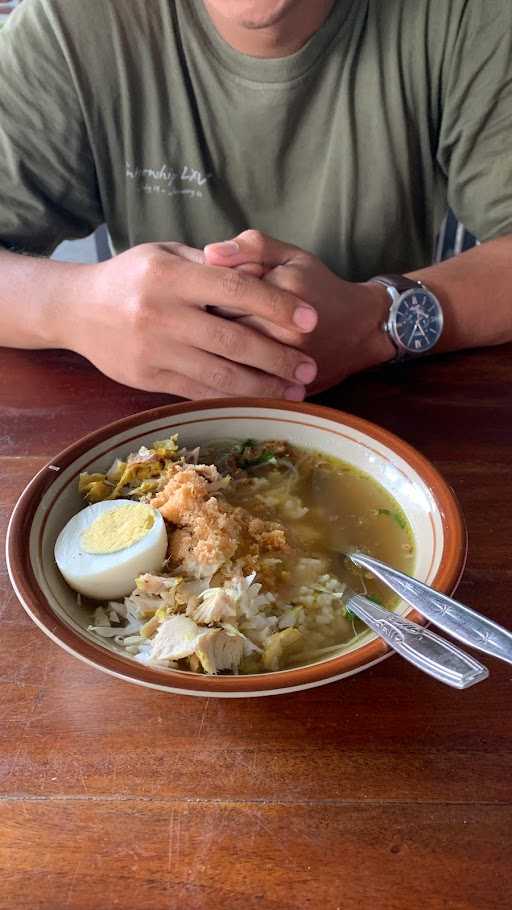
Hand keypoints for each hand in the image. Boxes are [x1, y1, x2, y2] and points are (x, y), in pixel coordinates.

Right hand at [63, 242, 318, 399]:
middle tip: (311, 366)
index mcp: (170, 276)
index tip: (311, 319)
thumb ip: (212, 263)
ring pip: (220, 375)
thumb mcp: (167, 253)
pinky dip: (233, 397)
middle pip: (234, 340)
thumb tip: (261, 272)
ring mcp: (155, 350)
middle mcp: (162, 314)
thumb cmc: (131, 275)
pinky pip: (199, 391)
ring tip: (295, 389)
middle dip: (279, 356)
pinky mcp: (149, 379)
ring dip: (263, 386)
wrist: (76, 309)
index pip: (236, 290)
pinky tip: (259, 398)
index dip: (277, 305)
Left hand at [203, 231, 393, 392]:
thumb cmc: (318, 286)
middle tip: (196, 319)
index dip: (204, 293)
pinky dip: (224, 378)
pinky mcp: (286, 385)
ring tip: (205, 341)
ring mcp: (286, 363)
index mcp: (282, 292)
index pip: (221, 293)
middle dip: (202, 324)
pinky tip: (216, 367)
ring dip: (210, 353)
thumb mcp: (291, 255)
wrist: (360, 330)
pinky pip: (242, 385)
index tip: (201, 292)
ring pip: (228, 361)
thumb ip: (251, 247)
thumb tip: (209, 253)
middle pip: (220, 330)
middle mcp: (285, 331)